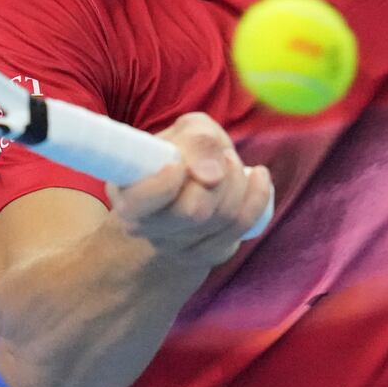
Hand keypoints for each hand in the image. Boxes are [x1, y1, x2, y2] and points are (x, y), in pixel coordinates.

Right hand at [105, 112, 271, 267]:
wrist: (186, 185)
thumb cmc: (179, 154)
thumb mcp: (184, 132)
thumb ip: (196, 140)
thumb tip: (211, 174)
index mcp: (129, 199)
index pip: (140, 204)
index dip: (164, 185)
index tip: (178, 166)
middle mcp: (149, 230)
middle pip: (194, 211)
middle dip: (219, 175)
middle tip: (221, 156)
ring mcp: (179, 247)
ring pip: (223, 218)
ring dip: (238, 181)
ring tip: (232, 162)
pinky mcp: (209, 253)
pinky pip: (242, 227)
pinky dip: (257, 196)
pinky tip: (258, 175)